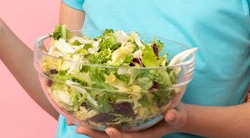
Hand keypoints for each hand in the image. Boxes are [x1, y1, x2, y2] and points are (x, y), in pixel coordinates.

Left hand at [73, 106, 187, 137]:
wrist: (173, 115)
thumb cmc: (175, 115)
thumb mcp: (177, 115)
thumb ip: (174, 117)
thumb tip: (171, 115)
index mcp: (144, 135)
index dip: (118, 137)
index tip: (110, 129)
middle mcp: (132, 134)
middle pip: (111, 137)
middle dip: (94, 134)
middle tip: (78, 127)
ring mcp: (126, 129)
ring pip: (104, 132)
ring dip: (89, 128)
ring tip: (72, 121)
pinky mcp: (123, 122)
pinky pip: (106, 123)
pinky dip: (94, 121)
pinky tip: (81, 115)